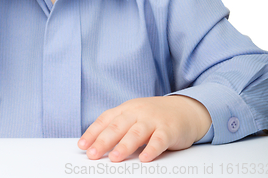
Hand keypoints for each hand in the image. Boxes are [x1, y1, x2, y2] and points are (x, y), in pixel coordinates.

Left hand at [77, 95, 211, 162]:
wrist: (184, 109)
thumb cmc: (154, 116)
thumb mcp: (134, 116)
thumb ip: (118, 127)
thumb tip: (96, 144)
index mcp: (126, 109)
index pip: (105, 120)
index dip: (93, 132)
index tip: (82, 146)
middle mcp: (137, 112)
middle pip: (117, 126)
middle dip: (103, 141)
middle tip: (93, 154)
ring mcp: (153, 120)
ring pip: (136, 132)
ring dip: (124, 145)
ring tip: (115, 158)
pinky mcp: (169, 129)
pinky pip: (159, 140)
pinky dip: (151, 149)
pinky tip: (144, 158)